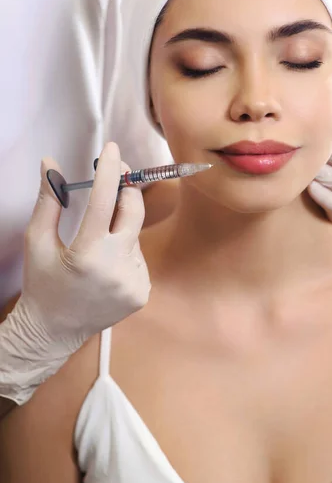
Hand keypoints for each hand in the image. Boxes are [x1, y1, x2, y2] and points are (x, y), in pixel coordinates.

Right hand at [0, 142, 149, 404]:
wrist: (54, 332)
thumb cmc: (42, 285)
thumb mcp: (38, 242)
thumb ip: (49, 201)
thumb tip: (51, 163)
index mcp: (88, 256)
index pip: (105, 202)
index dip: (111, 172)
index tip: (113, 150)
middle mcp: (117, 269)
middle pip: (133, 212)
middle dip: (126, 191)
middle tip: (117, 177)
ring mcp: (134, 283)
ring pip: (134, 235)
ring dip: (120, 227)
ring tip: (97, 242)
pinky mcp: (143, 292)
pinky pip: (138, 256)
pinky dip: (125, 249)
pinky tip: (106, 263)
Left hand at [308, 112, 331, 222]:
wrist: (314, 199)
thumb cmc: (314, 158)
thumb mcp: (322, 137)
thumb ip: (317, 118)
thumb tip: (300, 84)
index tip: (319, 121)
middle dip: (326, 152)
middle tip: (302, 145)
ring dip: (321, 174)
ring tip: (303, 167)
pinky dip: (321, 196)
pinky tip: (308, 187)